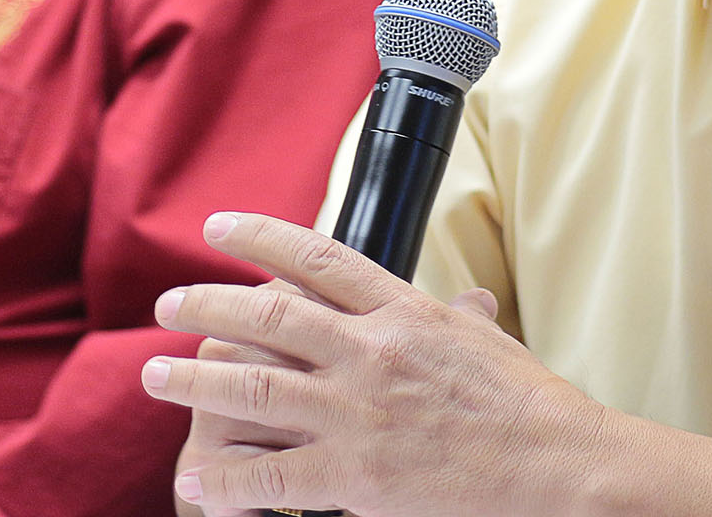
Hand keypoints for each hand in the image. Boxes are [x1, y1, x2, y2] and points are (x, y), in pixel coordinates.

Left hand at [143, 212, 608, 516]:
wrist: (557, 465)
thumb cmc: (529, 404)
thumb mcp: (485, 337)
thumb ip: (455, 312)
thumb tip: (463, 291)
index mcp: (402, 310)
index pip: (314, 258)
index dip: (257, 239)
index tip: (218, 229)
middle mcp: (370, 353)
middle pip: (266, 317)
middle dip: (205, 306)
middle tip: (166, 303)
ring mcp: (358, 415)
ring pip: (251, 389)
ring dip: (192, 381)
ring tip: (154, 374)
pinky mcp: (355, 478)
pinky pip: (270, 478)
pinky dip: (225, 481)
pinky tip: (195, 479)